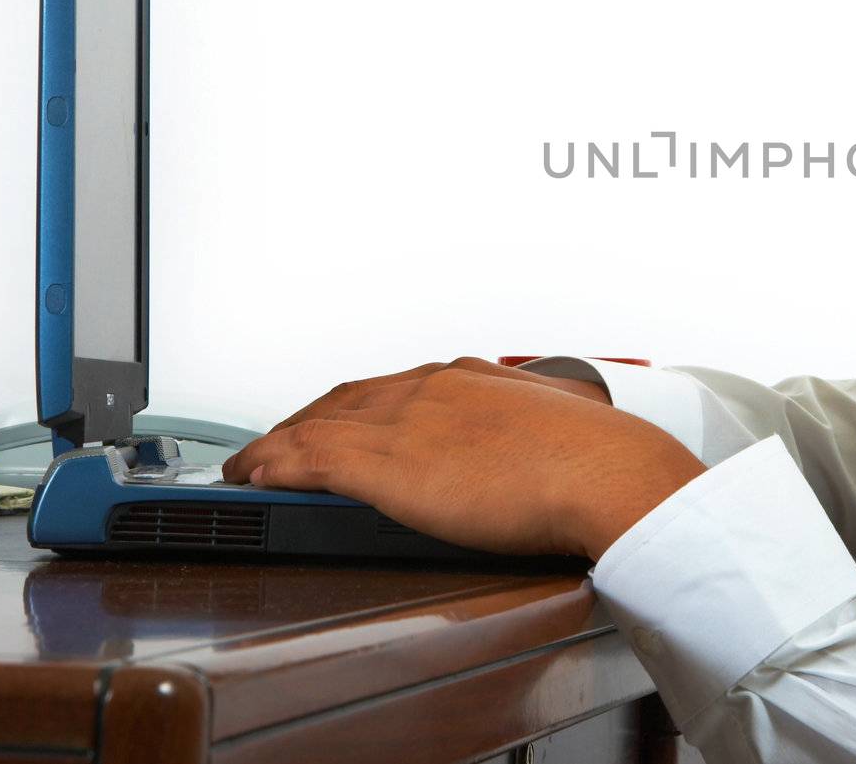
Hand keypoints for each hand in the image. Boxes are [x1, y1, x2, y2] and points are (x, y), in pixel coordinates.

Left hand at [221, 357, 701, 559]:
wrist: (604, 470)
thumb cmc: (597, 460)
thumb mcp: (558, 429)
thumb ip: (529, 433)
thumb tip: (534, 454)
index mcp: (470, 379)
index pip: (392, 386)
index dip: (353, 407)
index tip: (339, 424)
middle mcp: (430, 389)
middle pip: (345, 399)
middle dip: (305, 421)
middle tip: (278, 445)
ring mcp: (405, 421)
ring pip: (317, 424)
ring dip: (277, 443)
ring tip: (251, 465)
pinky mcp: (386, 463)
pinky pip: (306, 459)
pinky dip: (272, 464)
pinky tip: (255, 476)